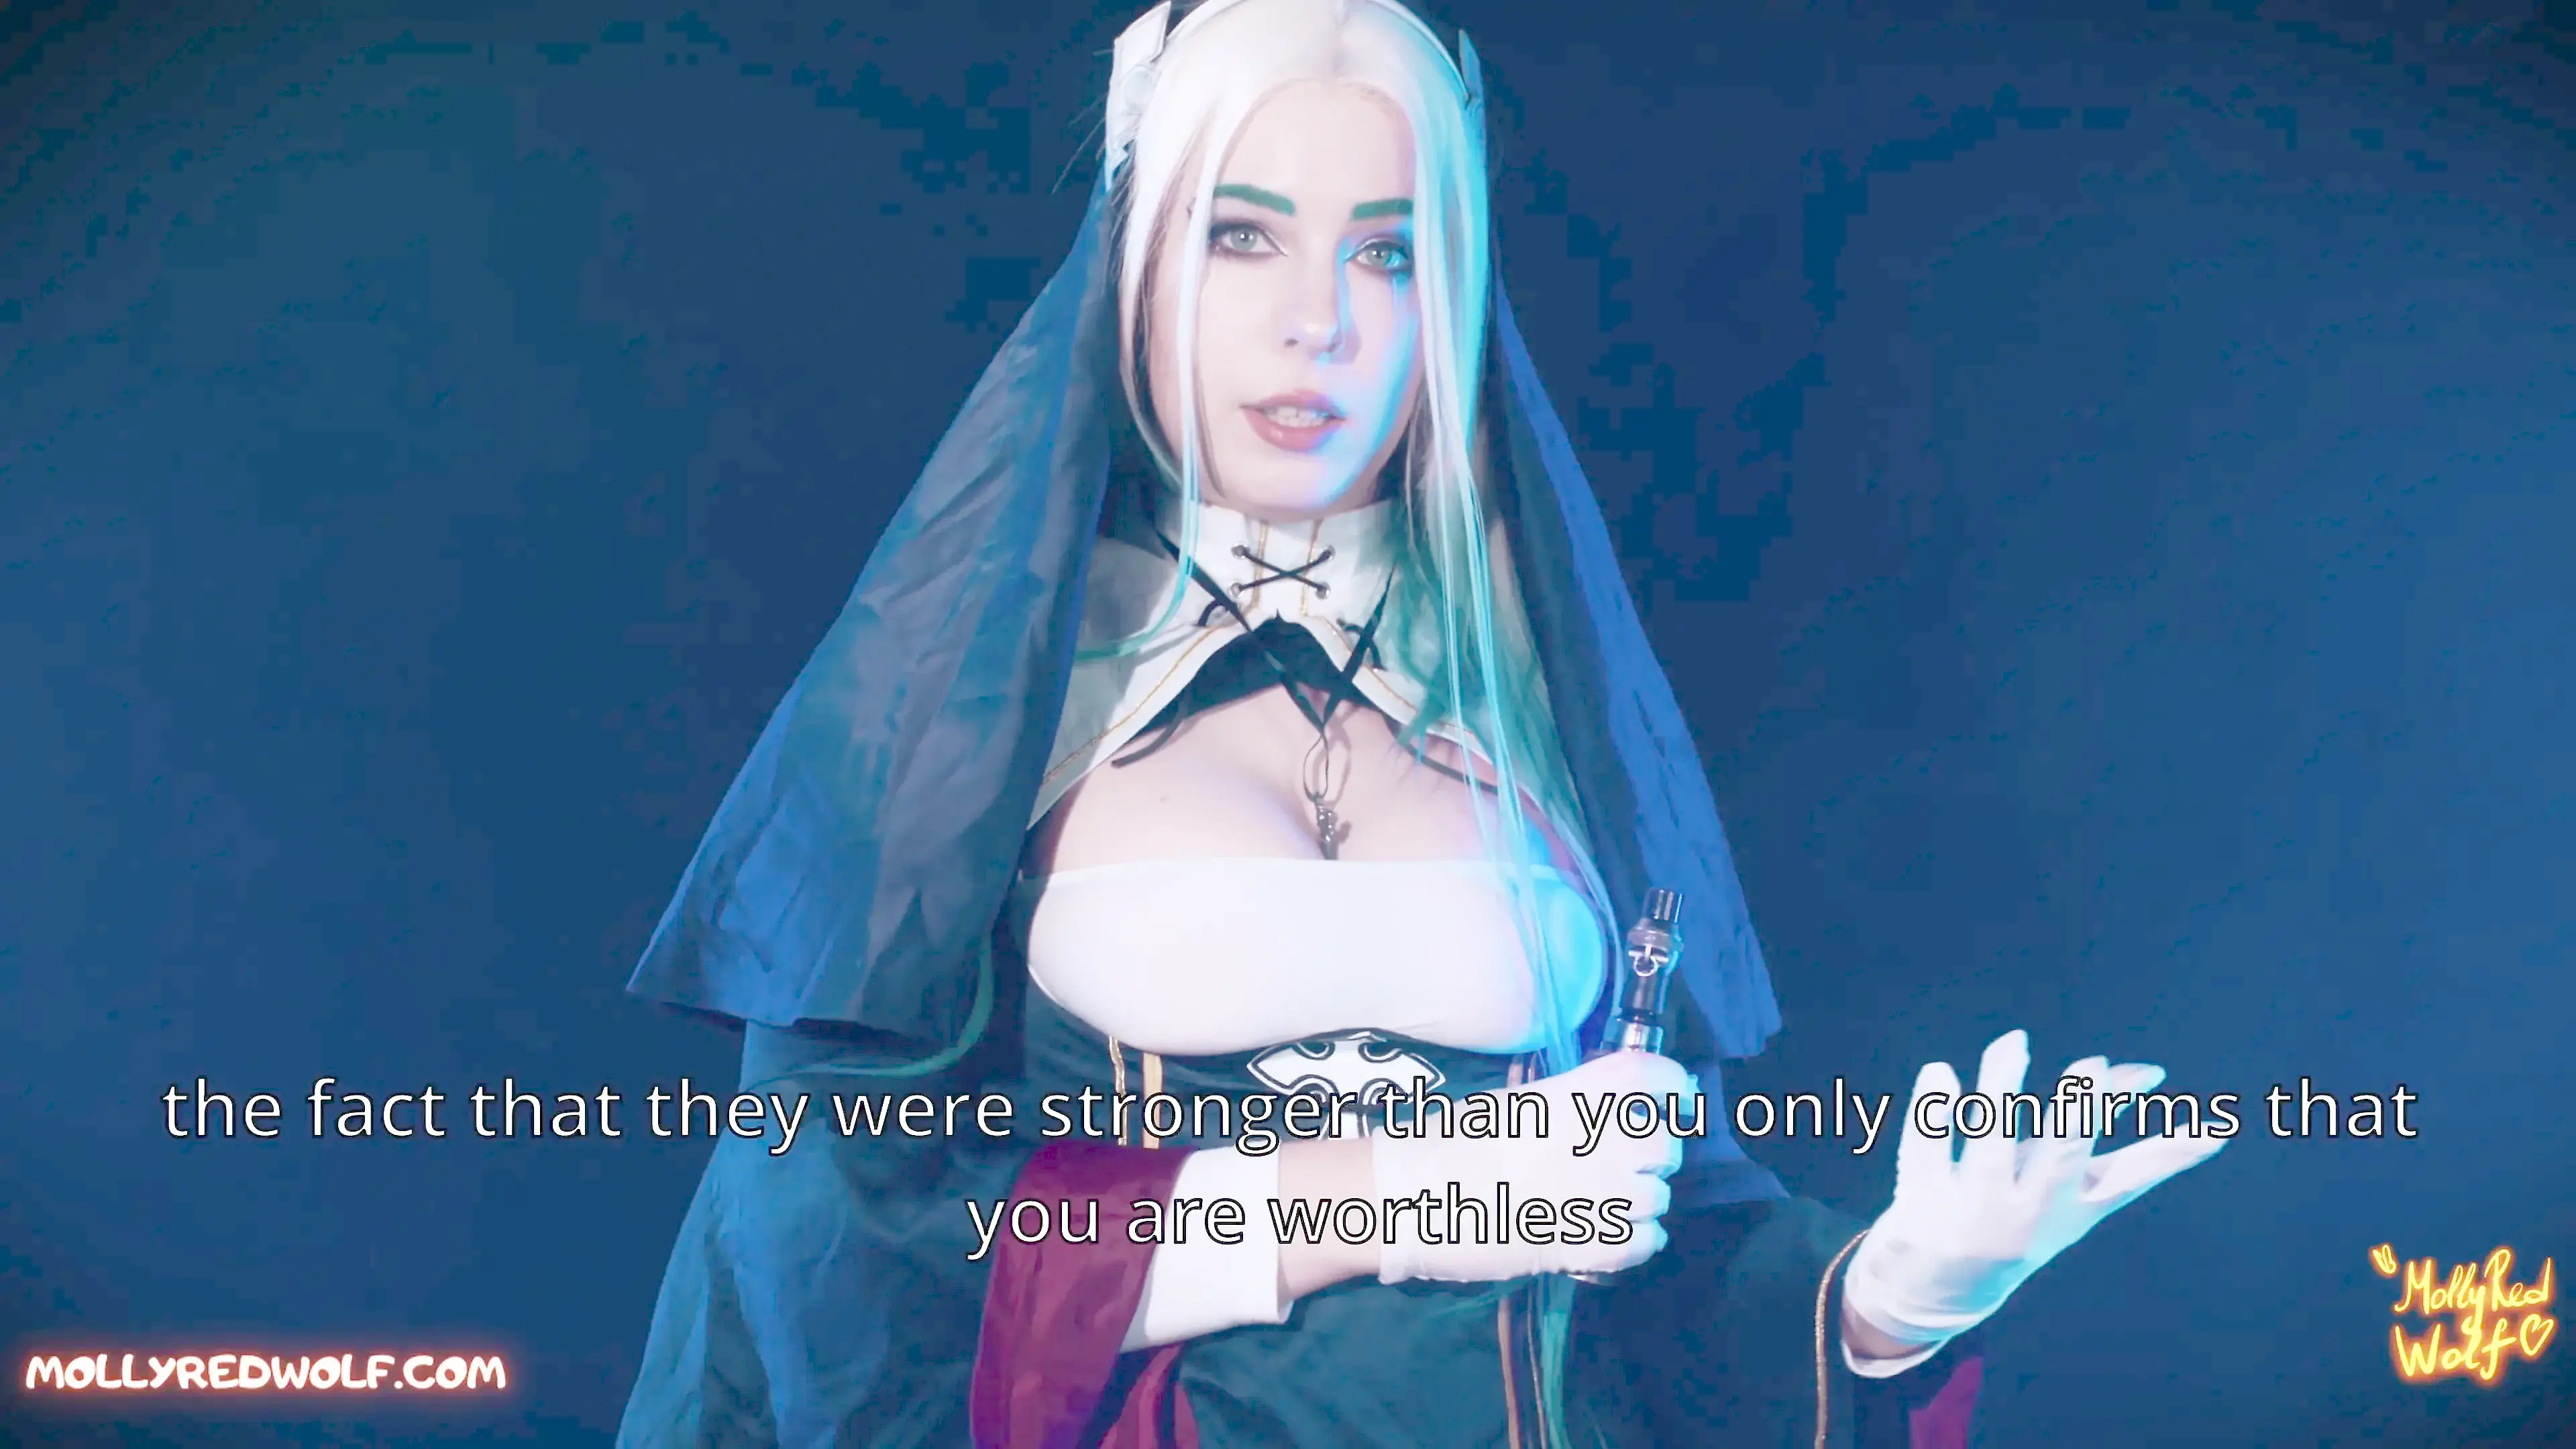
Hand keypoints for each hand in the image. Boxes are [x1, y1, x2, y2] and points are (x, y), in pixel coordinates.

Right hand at [1371, 1050, 1686, 1284]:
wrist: (1414, 1197)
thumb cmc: (1450, 1141)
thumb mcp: (1513, 1102)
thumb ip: (1567, 1103)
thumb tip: (1599, 1112)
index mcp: (1581, 1093)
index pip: (1659, 1078)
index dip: (1673, 1090)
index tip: (1671, 1103)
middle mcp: (1604, 1138)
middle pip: (1666, 1145)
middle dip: (1651, 1156)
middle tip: (1618, 1166)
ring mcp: (1604, 1194)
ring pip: (1658, 1198)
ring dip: (1637, 1203)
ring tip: (1598, 1206)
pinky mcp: (1594, 1245)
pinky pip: (1646, 1241)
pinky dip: (1631, 1242)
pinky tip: (1600, 1236)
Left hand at [1843, 1028, 2227, 1348]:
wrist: (1943, 1292)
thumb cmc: (2024, 1224)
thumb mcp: (2075, 1197)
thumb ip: (2126, 1156)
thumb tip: (2192, 1114)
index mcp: (2073, 1209)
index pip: (2129, 1177)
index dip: (2166, 1151)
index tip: (2192, 1114)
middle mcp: (2027, 1211)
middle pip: (2058, 1157)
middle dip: (2078, 1113)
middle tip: (2095, 1064)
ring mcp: (1974, 1208)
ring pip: (1988, 1143)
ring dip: (2002, 1089)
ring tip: (2016, 1042)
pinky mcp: (1924, 1201)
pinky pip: (1925, 1151)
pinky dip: (1933, 1110)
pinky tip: (1940, 1071)